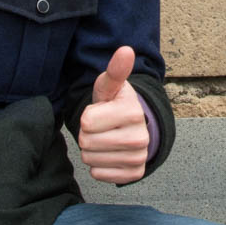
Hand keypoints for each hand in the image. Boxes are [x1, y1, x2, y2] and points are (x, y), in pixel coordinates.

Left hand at [78, 45, 150, 184]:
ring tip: (105, 138)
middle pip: (86, 142)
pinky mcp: (134, 174)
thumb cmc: (116, 104)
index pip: (86, 122)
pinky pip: (99, 174)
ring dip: (92, 150)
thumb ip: (115, 70)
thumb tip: (125, 50)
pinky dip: (99, 166)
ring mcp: (138, 158)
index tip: (101, 112)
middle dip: (87, 134)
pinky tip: (109, 154)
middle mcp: (139, 138)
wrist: (136, 127)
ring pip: (90, 160)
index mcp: (132, 112)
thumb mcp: (111, 86)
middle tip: (101, 127)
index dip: (87, 116)